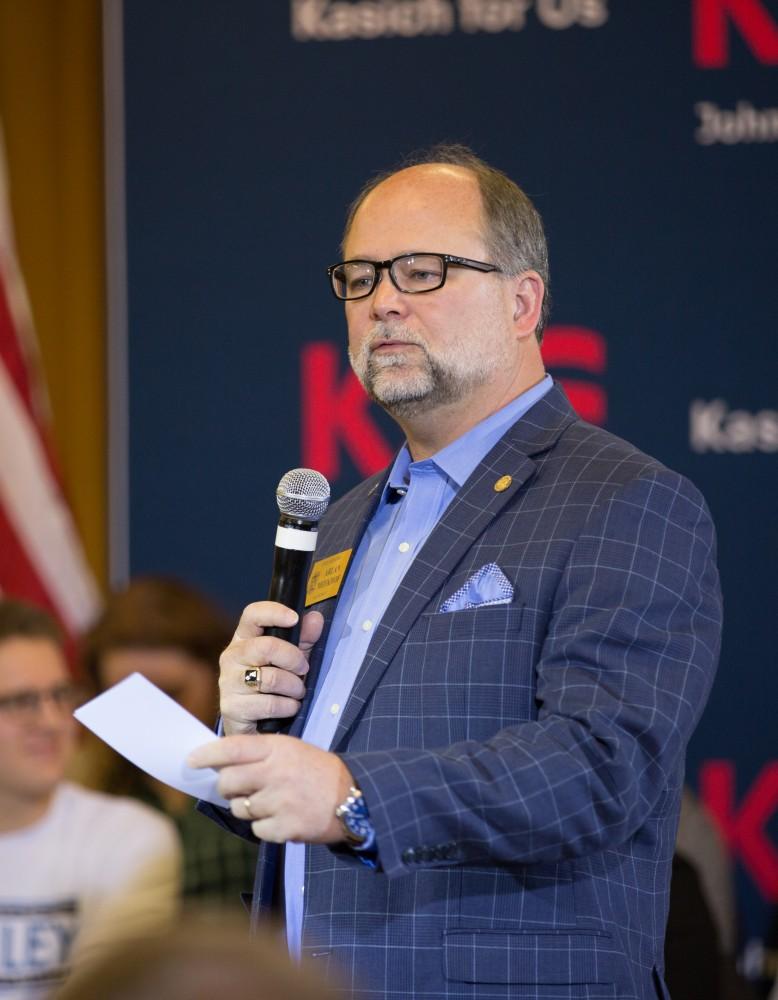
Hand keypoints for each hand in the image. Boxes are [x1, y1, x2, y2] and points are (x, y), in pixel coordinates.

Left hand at [188, 734, 352, 843]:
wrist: (354, 798)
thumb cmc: (317, 772)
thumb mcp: (292, 750)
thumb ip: (259, 755)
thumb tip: (219, 764)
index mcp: (278, 749)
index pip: (232, 748)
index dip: (208, 754)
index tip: (191, 760)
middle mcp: (276, 772)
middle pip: (227, 782)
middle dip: (227, 787)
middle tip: (238, 788)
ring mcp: (281, 801)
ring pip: (240, 808)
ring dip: (248, 807)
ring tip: (270, 802)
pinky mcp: (286, 827)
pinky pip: (257, 829)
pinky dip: (265, 826)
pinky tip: (282, 817)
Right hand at [218, 602, 323, 735]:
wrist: (255, 727)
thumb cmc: (274, 687)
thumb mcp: (291, 660)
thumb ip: (304, 639)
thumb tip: (315, 618)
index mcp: (244, 639)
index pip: (252, 615)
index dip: (274, 612)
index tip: (295, 618)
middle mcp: (231, 657)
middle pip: (266, 647)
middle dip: (294, 659)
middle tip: (303, 670)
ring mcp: (228, 683)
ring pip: (270, 678)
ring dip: (294, 687)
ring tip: (297, 693)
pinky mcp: (231, 708)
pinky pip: (268, 704)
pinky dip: (287, 707)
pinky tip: (289, 708)